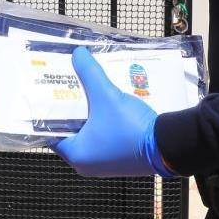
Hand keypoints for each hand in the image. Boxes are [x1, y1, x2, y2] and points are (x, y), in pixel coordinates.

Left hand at [50, 47, 173, 177]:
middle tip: (68, 89)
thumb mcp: (106, 95)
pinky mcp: (121, 160)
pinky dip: (103, 124)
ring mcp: (106, 164)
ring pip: (90, 134)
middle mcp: (88, 164)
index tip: (50, 95)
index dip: (50, 112)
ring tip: (87, 93)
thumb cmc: (131, 128)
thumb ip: (89, 73)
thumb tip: (77, 54)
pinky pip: (105, 139)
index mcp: (77, 155)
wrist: (169, 145)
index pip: (52, 132)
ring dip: (89, 115)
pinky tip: (106, 105)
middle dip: (71, 109)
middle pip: (71, 131)